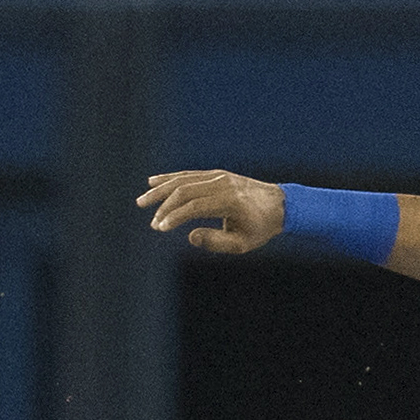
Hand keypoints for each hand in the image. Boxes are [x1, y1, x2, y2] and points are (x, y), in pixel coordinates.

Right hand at [137, 171, 282, 253]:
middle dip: (163, 206)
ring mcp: (218, 176)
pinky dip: (170, 178)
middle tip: (152, 223)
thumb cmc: (259, 228)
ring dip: (160, 190)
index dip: (174, 217)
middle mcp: (222, 184)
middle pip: (185, 190)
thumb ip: (215, 242)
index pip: (193, 206)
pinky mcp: (216, 174)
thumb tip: (190, 236)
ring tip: (142, 201)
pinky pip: (189, 174)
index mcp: (228, 201)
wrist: (278, 205)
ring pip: (184, 179)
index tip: (160, 228)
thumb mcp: (241, 244)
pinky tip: (153, 182)